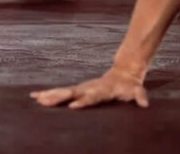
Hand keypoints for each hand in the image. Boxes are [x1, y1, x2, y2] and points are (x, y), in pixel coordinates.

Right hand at [30, 66, 148, 108]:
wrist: (123, 72)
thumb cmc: (129, 86)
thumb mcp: (137, 90)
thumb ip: (139, 96)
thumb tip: (144, 104)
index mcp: (101, 90)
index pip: (91, 97)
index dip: (83, 101)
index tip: (72, 106)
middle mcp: (88, 88)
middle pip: (71, 93)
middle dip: (58, 97)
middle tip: (44, 101)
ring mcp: (81, 88)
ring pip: (63, 92)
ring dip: (49, 95)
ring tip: (35, 99)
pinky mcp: (77, 90)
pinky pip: (61, 93)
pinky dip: (48, 94)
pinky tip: (36, 97)